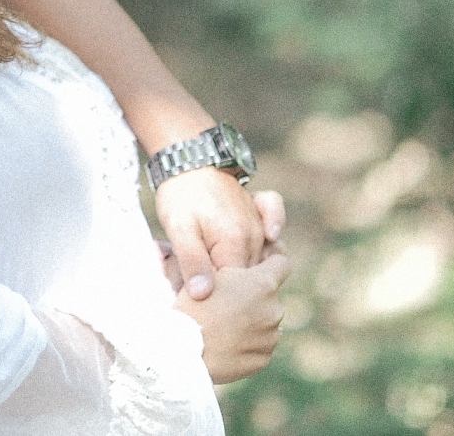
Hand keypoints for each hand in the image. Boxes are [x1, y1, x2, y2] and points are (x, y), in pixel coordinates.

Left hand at [155, 167, 284, 299]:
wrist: (187, 158)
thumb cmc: (179, 195)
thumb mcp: (178, 230)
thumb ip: (192, 262)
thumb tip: (203, 295)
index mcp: (236, 243)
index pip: (236, 287)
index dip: (215, 294)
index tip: (195, 290)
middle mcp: (256, 235)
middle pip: (250, 274)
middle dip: (228, 280)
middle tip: (200, 275)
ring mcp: (260, 222)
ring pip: (262, 255)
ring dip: (245, 263)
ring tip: (216, 262)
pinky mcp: (258, 208)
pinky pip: (274, 217)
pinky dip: (273, 223)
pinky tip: (267, 232)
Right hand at [174, 248, 289, 383]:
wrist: (182, 349)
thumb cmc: (190, 306)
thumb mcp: (205, 273)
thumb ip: (226, 262)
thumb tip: (232, 259)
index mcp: (262, 284)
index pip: (282, 263)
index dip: (269, 262)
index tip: (256, 267)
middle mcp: (274, 309)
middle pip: (270, 296)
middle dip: (253, 296)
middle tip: (224, 301)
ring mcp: (271, 336)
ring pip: (265, 321)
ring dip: (250, 320)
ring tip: (222, 325)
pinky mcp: (264, 358)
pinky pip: (259, 345)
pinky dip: (246, 342)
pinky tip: (224, 342)